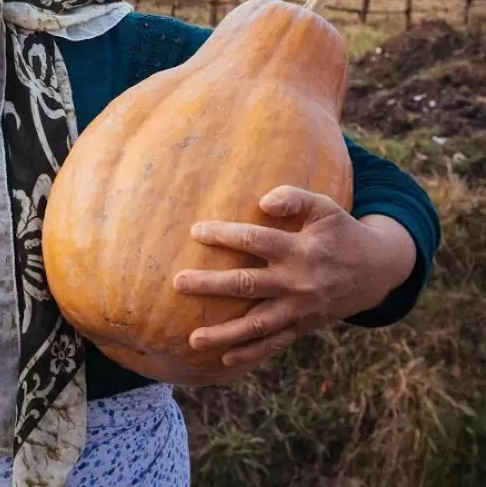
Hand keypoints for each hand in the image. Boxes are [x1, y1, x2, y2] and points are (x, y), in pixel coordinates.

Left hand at [172, 185, 416, 368]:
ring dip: (225, 333)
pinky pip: (275, 343)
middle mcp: (297, 282)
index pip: (254, 240)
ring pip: (258, 324)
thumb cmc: (340, 231)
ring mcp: (300, 309)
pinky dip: (252, 352)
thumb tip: (262, 201)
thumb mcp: (325, 207)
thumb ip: (295, 198)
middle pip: (248, 284)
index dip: (224, 235)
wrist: (377, 270)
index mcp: (299, 249)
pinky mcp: (304, 326)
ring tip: (193, 339)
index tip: (195, 232)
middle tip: (178, 284)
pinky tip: (225, 357)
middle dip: (211, 285)